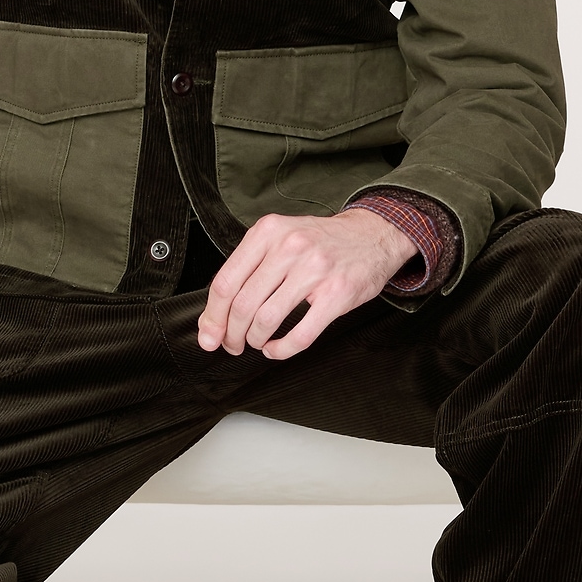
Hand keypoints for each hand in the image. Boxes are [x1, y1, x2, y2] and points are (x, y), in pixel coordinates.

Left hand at [197, 208, 416, 360]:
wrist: (372, 235)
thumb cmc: (320, 243)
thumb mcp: (279, 239)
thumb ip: (247, 270)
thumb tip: (213, 318)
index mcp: (268, 232)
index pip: (225, 282)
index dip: (212, 317)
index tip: (209, 335)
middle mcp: (289, 247)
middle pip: (242, 304)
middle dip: (231, 334)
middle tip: (232, 345)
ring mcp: (315, 270)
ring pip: (266, 319)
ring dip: (255, 340)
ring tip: (257, 342)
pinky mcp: (337, 293)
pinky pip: (301, 334)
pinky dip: (282, 349)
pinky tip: (276, 349)